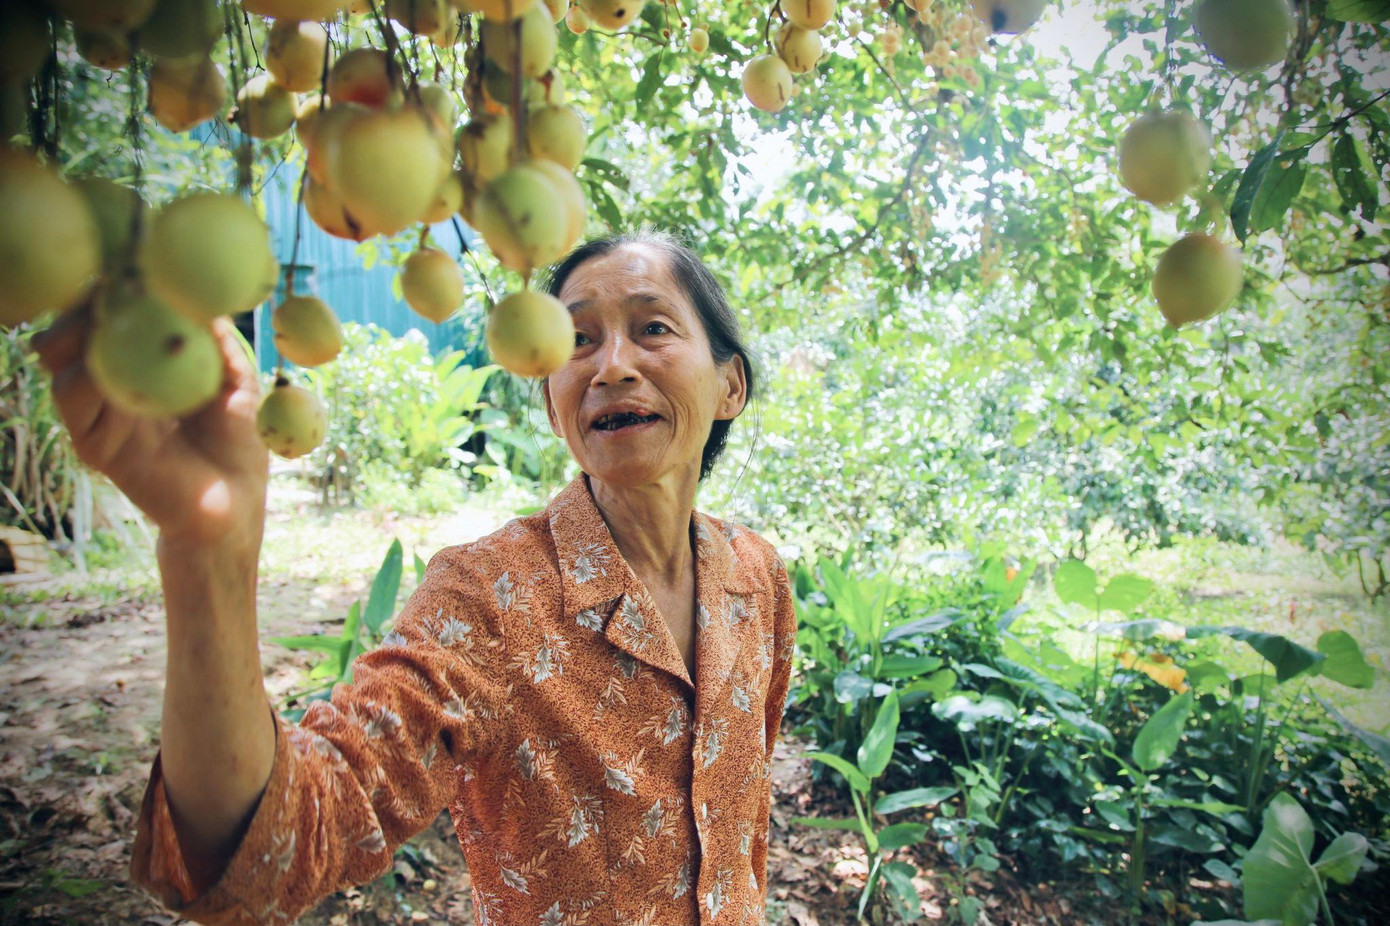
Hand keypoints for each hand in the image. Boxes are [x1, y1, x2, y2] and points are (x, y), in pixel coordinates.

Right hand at [31, 302, 269, 554]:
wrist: (236, 503)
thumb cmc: (236, 441)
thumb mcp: (235, 381)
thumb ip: (217, 341)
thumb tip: (205, 297)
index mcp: (140, 367)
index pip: (107, 320)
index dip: (108, 291)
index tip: (123, 261)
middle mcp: (110, 387)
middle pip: (71, 334)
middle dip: (82, 304)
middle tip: (106, 281)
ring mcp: (99, 416)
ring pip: (61, 364)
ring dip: (77, 333)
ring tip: (103, 314)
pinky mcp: (97, 446)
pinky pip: (74, 404)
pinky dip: (85, 375)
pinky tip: (110, 360)